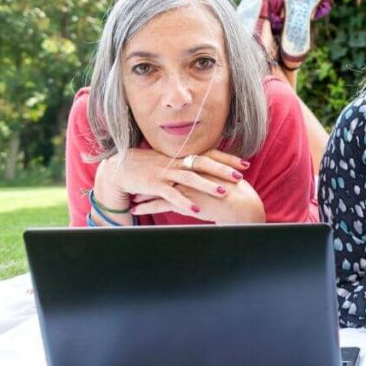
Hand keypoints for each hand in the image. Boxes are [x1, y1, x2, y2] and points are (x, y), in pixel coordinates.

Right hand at [94, 148, 246, 220]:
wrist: (120, 167)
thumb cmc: (148, 166)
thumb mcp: (170, 163)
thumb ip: (188, 166)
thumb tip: (209, 171)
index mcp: (182, 157)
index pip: (209, 154)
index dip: (227, 158)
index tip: (244, 163)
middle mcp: (176, 162)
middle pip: (203, 163)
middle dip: (223, 169)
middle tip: (240, 176)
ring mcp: (165, 173)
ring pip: (190, 178)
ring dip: (208, 185)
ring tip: (224, 192)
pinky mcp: (154, 185)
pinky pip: (171, 194)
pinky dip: (183, 202)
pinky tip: (195, 210)